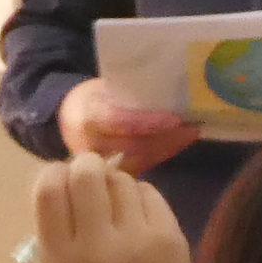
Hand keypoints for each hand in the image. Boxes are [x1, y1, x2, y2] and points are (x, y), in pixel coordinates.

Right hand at [30, 153, 189, 262]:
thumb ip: (59, 224)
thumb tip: (68, 170)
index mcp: (60, 259)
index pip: (49, 191)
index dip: (54, 173)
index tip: (62, 176)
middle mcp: (96, 247)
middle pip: (86, 175)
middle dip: (87, 166)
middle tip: (91, 174)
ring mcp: (136, 240)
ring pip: (120, 180)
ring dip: (115, 182)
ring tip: (117, 204)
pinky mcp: (169, 237)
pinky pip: (149, 193)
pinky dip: (140, 196)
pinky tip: (138, 215)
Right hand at [59, 75, 197, 169]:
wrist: (68, 118)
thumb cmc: (92, 98)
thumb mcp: (102, 87)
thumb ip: (128, 91)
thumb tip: (171, 86)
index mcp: (87, 116)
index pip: (118, 121)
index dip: (147, 123)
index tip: (175, 119)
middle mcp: (90, 144)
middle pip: (135, 145)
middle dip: (167, 138)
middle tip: (193, 126)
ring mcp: (100, 165)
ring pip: (141, 160)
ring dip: (169, 146)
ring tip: (192, 132)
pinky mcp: (110, 177)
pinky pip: (141, 167)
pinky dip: (162, 154)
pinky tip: (179, 143)